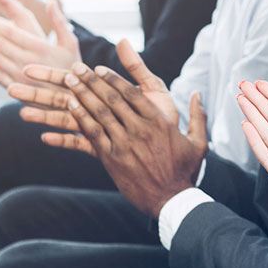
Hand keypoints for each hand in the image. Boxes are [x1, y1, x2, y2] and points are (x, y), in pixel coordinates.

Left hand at [10, 43, 206, 218]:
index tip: (98, 68)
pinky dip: (80, 118)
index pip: (132, 93)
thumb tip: (198, 93)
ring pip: (99, 113)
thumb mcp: (199, 142)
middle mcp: (140, 129)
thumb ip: (197, 116)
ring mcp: (125, 144)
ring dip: (82, 94)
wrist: (171, 200)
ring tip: (69, 81)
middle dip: (92, 81)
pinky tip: (70, 107)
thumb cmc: (185, 171)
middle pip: (111, 99)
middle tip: (77, 67)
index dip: (112, 78)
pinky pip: (93, 134)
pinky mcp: (112, 159)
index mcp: (159, 121)